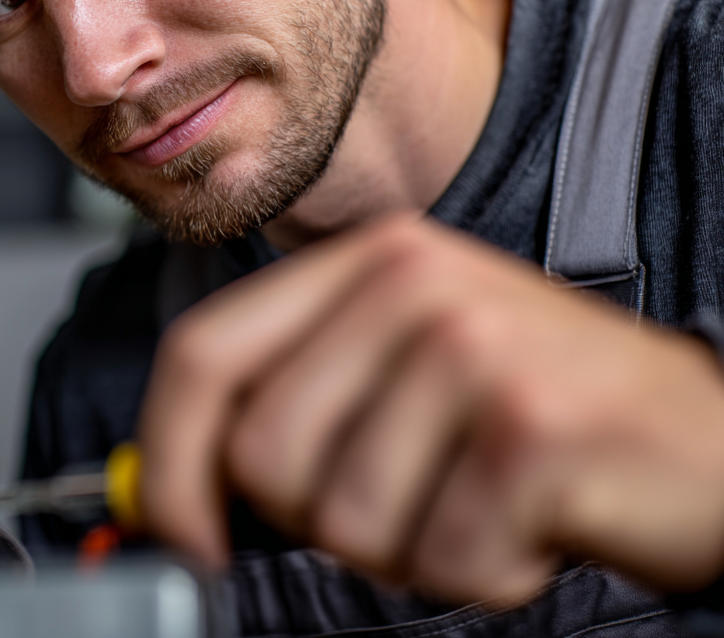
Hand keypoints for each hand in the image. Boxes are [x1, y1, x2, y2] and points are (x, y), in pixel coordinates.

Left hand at [138, 216, 723, 602]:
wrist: (699, 437)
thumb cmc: (531, 407)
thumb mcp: (397, 369)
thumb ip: (291, 401)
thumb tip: (167, 493)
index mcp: (360, 263)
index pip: (201, 354)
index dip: (168, 460)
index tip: (183, 532)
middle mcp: (410, 282)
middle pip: (262, 452)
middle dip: (317, 518)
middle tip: (407, 500)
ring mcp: (473, 346)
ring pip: (344, 521)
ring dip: (408, 548)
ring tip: (476, 500)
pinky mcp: (532, 425)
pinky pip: (439, 558)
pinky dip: (479, 574)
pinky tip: (528, 523)